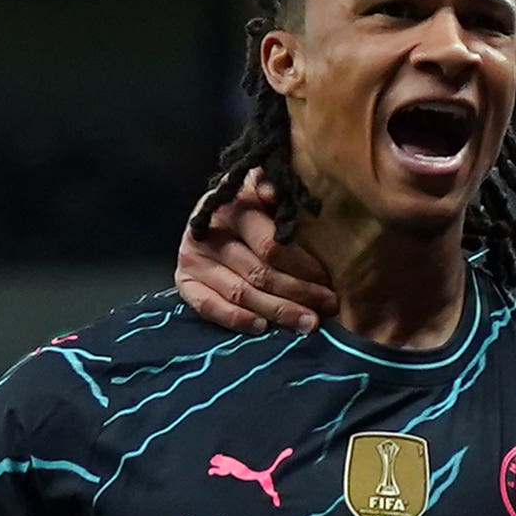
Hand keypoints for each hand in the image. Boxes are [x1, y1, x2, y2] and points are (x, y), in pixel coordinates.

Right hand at [176, 167, 332, 333]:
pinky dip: (236, 319)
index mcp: (233, 206)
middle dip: (299, 293)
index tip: (330, 281)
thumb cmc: (257, 207)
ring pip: (241, 293)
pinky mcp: (185, 281)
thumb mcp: (267, 192)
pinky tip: (263, 328)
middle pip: (259, 273)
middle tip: (328, 306)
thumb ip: (276, 187)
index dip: (303, 267)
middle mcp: (208, 232)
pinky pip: (208, 306)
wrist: (215, 217)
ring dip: (278, 312)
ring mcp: (193, 258)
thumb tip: (275, 192)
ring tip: (309, 323)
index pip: (271, 245)